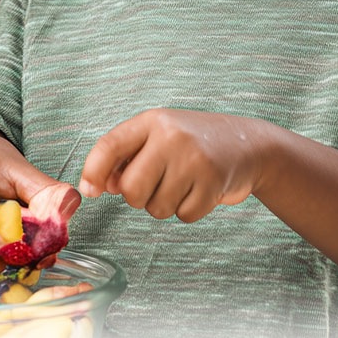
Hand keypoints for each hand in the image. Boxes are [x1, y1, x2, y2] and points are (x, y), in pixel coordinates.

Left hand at [78, 108, 265, 222]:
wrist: (248, 144)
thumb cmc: (192, 143)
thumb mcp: (159, 136)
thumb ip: (128, 156)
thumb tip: (102, 185)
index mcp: (151, 121)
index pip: (110, 145)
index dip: (93, 171)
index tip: (89, 191)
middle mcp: (171, 136)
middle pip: (131, 189)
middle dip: (138, 197)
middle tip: (156, 184)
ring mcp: (193, 159)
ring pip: (156, 208)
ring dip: (165, 204)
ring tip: (183, 183)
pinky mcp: (213, 183)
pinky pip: (183, 216)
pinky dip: (189, 210)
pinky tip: (200, 190)